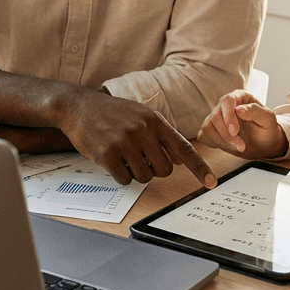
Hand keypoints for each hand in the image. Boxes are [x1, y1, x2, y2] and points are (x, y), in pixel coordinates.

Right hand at [57, 92, 216, 188]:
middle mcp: (142, 130)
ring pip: (145, 177)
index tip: (211, 183)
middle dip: (155, 170)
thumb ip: (160, 134)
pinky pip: (125, 179)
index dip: (199, 168)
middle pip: (165, 170)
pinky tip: (112, 160)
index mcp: (154, 120)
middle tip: (141, 159)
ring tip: (124, 156)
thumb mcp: (140, 114)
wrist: (78, 106)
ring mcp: (124, 142)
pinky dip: (121, 175)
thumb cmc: (112, 112)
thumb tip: (178, 159)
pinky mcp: (107, 155)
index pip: (183, 149)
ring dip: (136, 173)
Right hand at [196, 90, 287, 159]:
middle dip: (227, 135)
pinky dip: (214, 143)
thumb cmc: (266, 129)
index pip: (227, 101)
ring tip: (237, 147)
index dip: (229, 117)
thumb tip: (239, 109)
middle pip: (215, 116)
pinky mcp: (211, 129)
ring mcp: (216, 117)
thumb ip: (256, 111)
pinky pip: (203, 135)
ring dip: (221, 141)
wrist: (262, 144)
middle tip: (241, 146)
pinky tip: (228, 146)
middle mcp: (225, 105)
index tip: (235, 132)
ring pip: (207, 127)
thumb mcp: (268, 120)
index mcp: (239, 97)